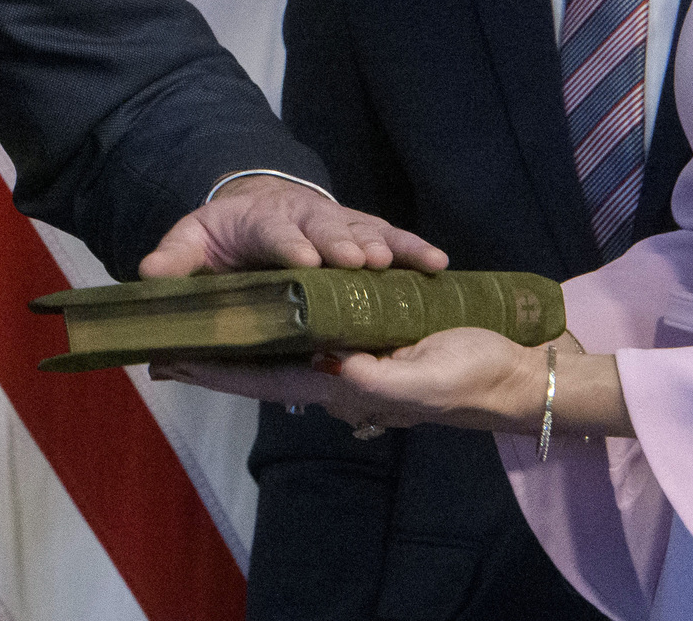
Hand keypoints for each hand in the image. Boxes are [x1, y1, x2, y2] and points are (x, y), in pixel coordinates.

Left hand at [138, 175, 447, 278]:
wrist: (258, 206)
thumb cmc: (226, 235)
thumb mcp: (194, 240)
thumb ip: (176, 257)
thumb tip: (148, 273)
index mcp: (262, 222)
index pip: (275, 235)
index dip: (289, 247)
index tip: (303, 261)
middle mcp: (305, 220)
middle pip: (325, 230)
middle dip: (340, 244)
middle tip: (357, 261)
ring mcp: (338, 225)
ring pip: (363, 232)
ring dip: (381, 247)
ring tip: (395, 263)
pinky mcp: (364, 233)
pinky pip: (394, 240)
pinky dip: (414, 250)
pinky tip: (437, 263)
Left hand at [153, 329, 627, 441]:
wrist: (522, 375)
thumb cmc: (476, 376)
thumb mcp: (428, 378)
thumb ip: (376, 379)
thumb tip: (330, 364)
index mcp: (346, 387)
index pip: (266, 378)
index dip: (218, 371)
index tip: (170, 358)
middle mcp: (343, 378)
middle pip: (269, 363)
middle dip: (223, 352)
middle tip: (173, 332)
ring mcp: (361, 363)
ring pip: (292, 345)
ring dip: (253, 334)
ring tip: (212, 311)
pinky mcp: (380, 344)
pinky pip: (328, 330)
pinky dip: (297, 319)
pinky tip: (279, 305)